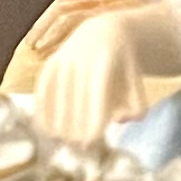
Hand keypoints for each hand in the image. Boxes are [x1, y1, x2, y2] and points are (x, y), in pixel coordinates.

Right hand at [33, 13, 155, 145]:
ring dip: (61, 122)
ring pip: (57, 97)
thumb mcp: (137, 83)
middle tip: (82, 146)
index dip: (92, 117)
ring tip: (68, 142)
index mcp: (106, 61)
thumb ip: (137, 105)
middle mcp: (82, 58)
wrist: (106, 33)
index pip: (97, 93)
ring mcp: (64, 59)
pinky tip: (47, 132)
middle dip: (77, 125)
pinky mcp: (51, 64)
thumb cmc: (124, 68)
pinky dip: (42, 112)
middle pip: (76, 99)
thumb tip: (120, 120)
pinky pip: (42, 91)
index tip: (92, 141)